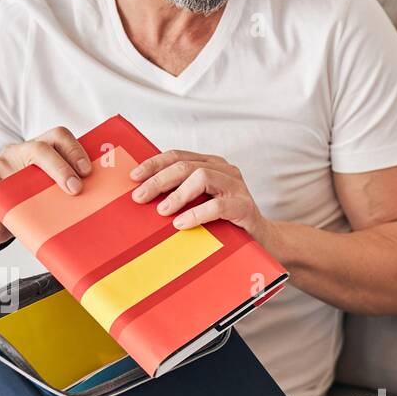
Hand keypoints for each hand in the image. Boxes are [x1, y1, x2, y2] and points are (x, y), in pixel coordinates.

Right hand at [0, 127, 92, 247]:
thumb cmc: (29, 205)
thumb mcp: (50, 192)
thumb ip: (68, 188)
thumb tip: (103, 199)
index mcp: (40, 149)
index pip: (59, 137)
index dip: (75, 150)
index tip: (87, 171)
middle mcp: (20, 151)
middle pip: (42, 148)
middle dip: (62, 167)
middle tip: (75, 188)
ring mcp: (1, 164)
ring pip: (22, 170)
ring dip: (41, 186)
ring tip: (54, 203)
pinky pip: (2, 190)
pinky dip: (14, 202)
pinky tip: (22, 212)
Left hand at [129, 150, 269, 239]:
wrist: (262, 240)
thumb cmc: (226, 222)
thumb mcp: (201, 203)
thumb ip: (181, 194)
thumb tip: (145, 196)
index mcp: (211, 164)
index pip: (177, 156)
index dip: (154, 164)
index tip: (134, 177)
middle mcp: (224, 170)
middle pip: (185, 165)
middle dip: (158, 180)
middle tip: (140, 196)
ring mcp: (236, 186)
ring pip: (201, 177)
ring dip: (177, 194)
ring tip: (162, 210)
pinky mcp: (244, 206)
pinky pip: (217, 205)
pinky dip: (196, 214)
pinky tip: (181, 223)